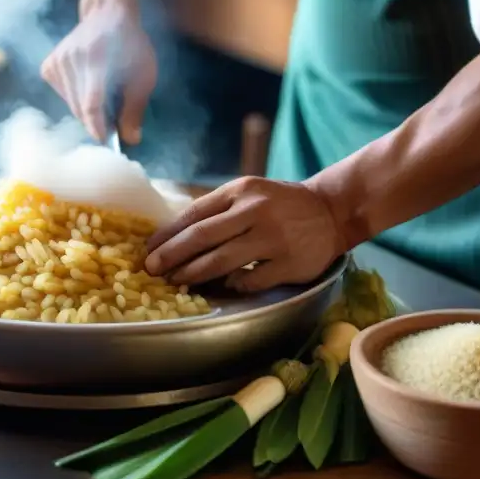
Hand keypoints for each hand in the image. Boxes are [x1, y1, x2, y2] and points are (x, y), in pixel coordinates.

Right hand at [41, 0, 156, 142]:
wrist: (108, 15)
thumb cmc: (131, 46)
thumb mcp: (143, 76)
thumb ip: (135, 109)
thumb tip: (131, 140)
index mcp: (97, 62)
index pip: (91, 104)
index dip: (97, 127)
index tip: (105, 140)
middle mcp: (72, 61)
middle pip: (80, 108)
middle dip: (97, 120)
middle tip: (113, 120)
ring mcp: (57, 62)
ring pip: (70, 104)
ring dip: (87, 109)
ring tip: (103, 94)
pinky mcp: (48, 65)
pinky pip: (61, 95)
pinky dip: (75, 98)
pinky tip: (87, 84)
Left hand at [144, 176, 345, 292]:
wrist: (330, 210)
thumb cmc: (279, 204)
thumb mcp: (248, 193)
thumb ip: (217, 210)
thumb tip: (174, 236)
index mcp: (239, 191)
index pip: (194, 214)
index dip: (168, 234)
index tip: (149, 249)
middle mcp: (254, 211)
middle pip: (201, 237)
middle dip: (171, 255)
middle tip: (151, 269)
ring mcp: (273, 238)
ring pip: (221, 260)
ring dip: (193, 273)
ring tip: (176, 281)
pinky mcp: (289, 263)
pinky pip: (251, 279)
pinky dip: (232, 285)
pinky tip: (222, 287)